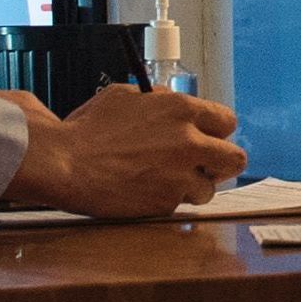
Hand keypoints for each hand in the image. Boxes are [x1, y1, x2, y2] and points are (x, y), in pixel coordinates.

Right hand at [9, 84, 242, 218]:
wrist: (66, 163)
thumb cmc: (88, 129)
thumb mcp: (124, 97)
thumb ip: (157, 100)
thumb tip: (171, 102)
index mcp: (181, 109)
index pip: (227, 121)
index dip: (217, 132)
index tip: (207, 138)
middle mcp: (189, 141)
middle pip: (235, 158)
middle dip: (221, 164)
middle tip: (203, 166)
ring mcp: (181, 174)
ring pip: (210, 188)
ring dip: (193, 186)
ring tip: (165, 181)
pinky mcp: (167, 202)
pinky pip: (181, 204)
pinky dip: (169, 201)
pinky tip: (146, 191)